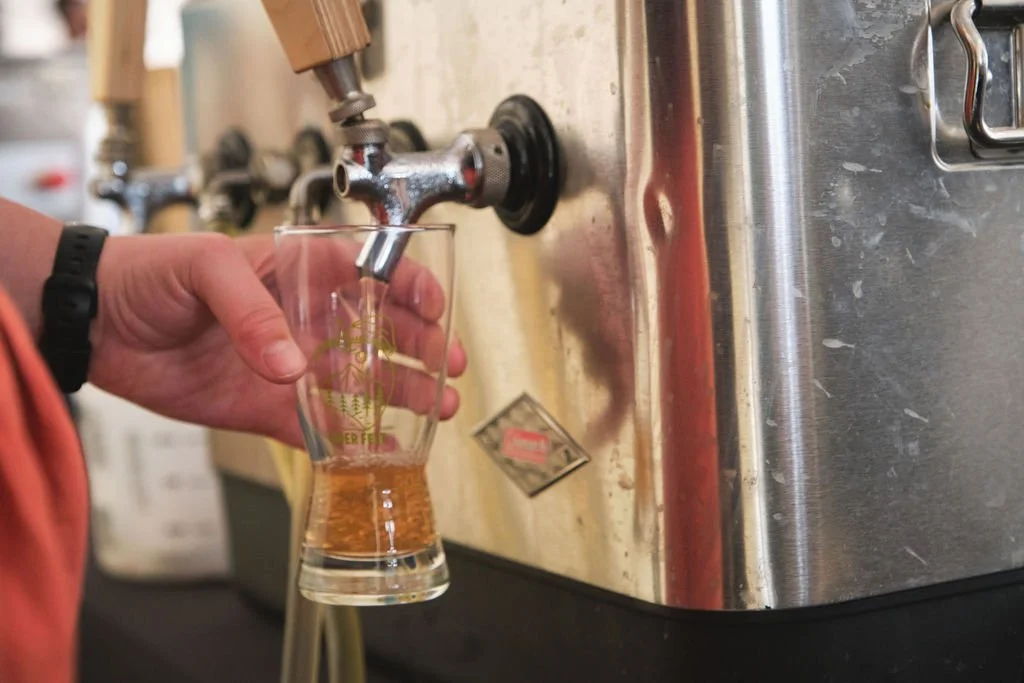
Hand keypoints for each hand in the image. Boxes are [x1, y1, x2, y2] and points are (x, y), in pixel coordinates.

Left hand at [88, 232, 465, 447]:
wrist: (96, 323)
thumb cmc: (148, 274)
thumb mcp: (205, 268)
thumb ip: (252, 311)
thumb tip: (293, 366)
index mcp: (296, 271)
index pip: (369, 272)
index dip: (408, 287)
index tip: (435, 309)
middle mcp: (302, 318)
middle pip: (380, 331)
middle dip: (422, 348)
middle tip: (450, 369)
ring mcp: (288, 365)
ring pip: (361, 382)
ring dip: (402, 394)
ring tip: (439, 409)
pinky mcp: (266, 408)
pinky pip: (319, 427)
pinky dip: (353, 440)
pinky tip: (386, 448)